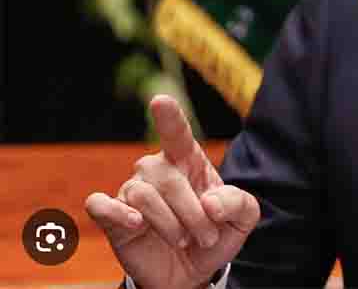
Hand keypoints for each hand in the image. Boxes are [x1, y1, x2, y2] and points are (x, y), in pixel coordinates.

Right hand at [85, 95, 259, 288]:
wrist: (192, 272)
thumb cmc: (215, 235)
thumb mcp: (242, 219)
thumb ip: (238, 203)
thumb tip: (211, 202)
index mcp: (188, 161)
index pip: (176, 134)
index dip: (168, 118)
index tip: (160, 101)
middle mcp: (156, 170)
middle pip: (167, 178)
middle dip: (192, 212)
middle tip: (207, 236)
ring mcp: (132, 192)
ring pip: (141, 195)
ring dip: (169, 223)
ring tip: (183, 241)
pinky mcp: (112, 217)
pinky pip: (100, 204)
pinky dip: (116, 212)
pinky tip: (136, 223)